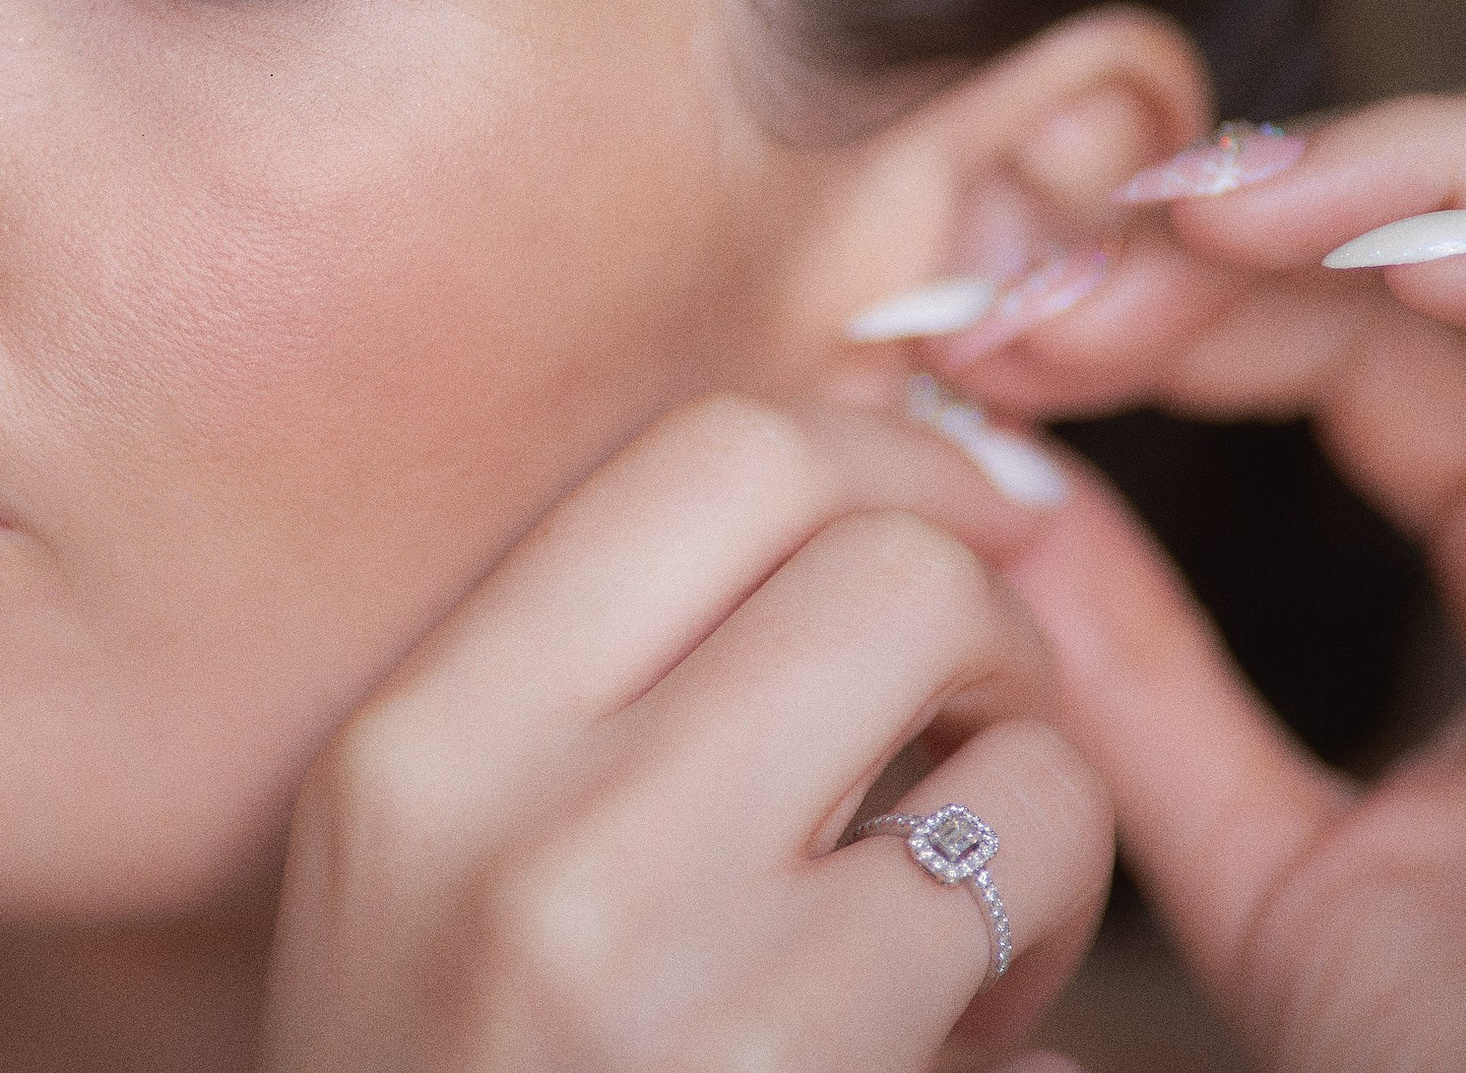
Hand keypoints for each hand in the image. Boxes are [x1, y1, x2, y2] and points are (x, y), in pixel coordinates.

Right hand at [258, 398, 1113, 1072]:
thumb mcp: (443, 870)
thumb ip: (611, 681)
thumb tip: (894, 504)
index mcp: (419, 738)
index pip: (717, 452)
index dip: (891, 458)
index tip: (952, 526)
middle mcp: (511, 825)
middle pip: (890, 562)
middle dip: (991, 634)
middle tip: (965, 741)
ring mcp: (649, 968)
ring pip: (1013, 744)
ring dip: (1041, 814)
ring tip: (961, 923)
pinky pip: (1026, 918)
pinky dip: (1045, 962)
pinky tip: (960, 1045)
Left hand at [962, 85, 1465, 1072]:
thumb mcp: (1272, 861)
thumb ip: (1142, 680)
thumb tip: (992, 502)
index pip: (1339, 340)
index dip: (1161, 305)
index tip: (975, 340)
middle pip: (1434, 254)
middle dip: (1228, 233)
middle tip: (1042, 275)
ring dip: (1392, 175)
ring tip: (1200, 221)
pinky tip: (1413, 268)